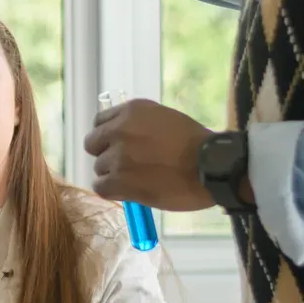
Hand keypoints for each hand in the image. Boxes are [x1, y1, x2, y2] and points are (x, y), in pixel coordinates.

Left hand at [84, 99, 216, 211]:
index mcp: (131, 111)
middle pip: (92, 144)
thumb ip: (139, 125)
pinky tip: (130, 191)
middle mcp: (119, 130)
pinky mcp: (119, 180)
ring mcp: (118, 155)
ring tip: (138, 179)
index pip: (99, 122)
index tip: (117, 146)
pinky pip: (101, 187)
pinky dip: (114, 191)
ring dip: (114, 175)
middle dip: (105, 154)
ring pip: (99, 168)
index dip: (107, 137)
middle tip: (124, 165)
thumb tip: (120, 139)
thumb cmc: (196, 144)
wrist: (211, 166)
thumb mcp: (165, 119)